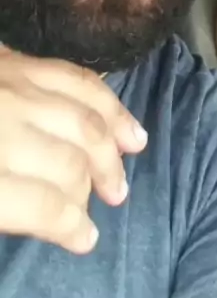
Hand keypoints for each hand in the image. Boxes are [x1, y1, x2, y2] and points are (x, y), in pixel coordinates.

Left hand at [0, 46, 147, 253]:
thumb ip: (7, 208)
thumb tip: (56, 215)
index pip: (45, 206)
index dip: (73, 228)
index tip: (86, 239)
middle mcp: (3, 124)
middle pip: (70, 162)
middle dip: (94, 188)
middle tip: (110, 200)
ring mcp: (12, 84)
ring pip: (84, 117)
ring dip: (112, 147)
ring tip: (121, 173)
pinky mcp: (16, 58)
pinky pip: (76, 77)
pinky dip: (106, 102)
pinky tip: (125, 124)